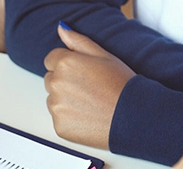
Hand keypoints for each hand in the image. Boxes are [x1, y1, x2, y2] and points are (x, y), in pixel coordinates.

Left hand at [43, 23, 134, 147]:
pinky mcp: (58, 125)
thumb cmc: (121, 85)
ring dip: (65, 101)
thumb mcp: (104, 55)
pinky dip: (69, 118)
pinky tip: (87, 117)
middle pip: (50, 80)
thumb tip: (61, 29)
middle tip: (89, 89)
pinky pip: (58, 118)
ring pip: (53, 100)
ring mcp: (56, 106)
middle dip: (64, 82)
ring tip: (90, 103)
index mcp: (65, 63)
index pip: (51, 60)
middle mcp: (56, 83)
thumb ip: (78, 41)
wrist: (132, 117)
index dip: (67, 66)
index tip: (82, 73)